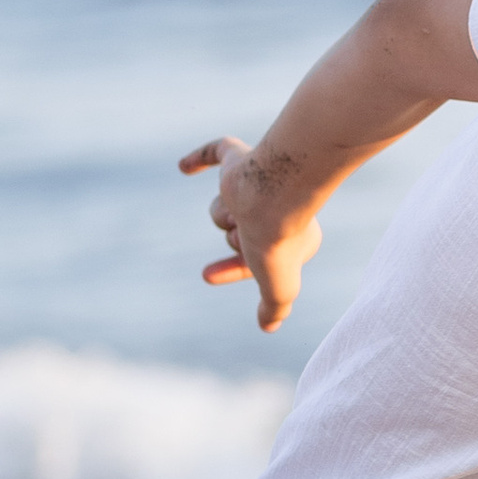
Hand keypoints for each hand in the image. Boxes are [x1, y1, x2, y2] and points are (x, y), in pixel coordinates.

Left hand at [181, 135, 324, 333]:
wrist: (272, 195)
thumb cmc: (278, 242)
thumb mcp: (279, 288)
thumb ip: (275, 306)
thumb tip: (269, 326)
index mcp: (294, 235)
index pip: (253, 259)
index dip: (231, 268)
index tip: (205, 275)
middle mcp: (277, 206)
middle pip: (235, 233)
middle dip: (234, 238)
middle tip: (246, 233)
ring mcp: (257, 182)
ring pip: (222, 206)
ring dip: (224, 212)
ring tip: (240, 207)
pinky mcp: (240, 159)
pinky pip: (218, 153)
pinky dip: (201, 159)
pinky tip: (183, 168)